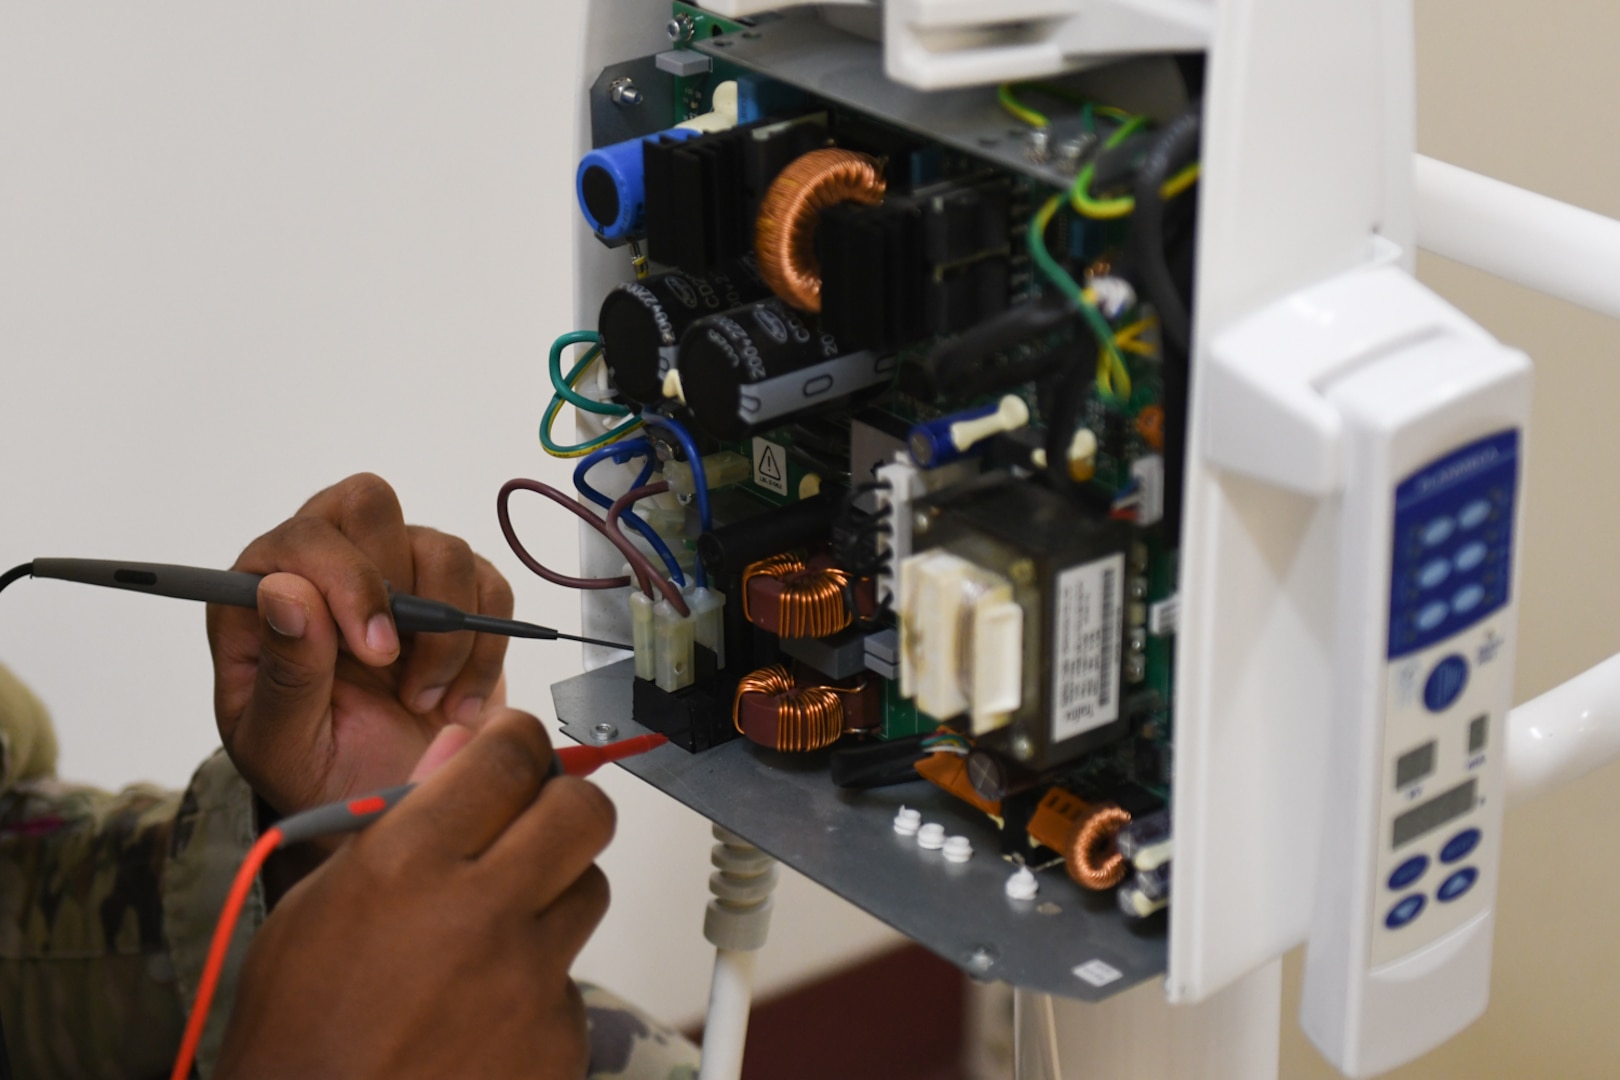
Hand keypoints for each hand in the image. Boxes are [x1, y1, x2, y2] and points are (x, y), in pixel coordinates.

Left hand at [207, 473, 515, 818]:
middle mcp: (329, 566)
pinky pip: (490, 585)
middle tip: (399, 662)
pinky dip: (486, 649)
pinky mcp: (457, 596)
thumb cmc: (318, 773)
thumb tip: (282, 591)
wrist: (384, 804)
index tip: (377, 654)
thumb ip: (281, 674)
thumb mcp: (280, 746)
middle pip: (369, 501)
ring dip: (448, 635)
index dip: (348, 581)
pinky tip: (457, 700)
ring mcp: (399, 574)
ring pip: (443, 548)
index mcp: (263, 592)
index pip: (305, 536)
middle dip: (400, 586)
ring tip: (425, 701)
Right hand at [214, 710, 612, 1079]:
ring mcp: (528, 981)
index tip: (514, 748)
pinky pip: (570, 979)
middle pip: (584, 811)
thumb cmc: (300, 1032)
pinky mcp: (558, 1038)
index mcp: (409, 866)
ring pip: (589, 890)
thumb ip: (398, 818)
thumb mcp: (316, 905)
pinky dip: (537, 983)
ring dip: (551, 894)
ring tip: (488, 932)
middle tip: (532, 819)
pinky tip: (483, 1007)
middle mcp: (480, 915)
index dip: (519, 741)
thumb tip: (461, 748)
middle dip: (562, 802)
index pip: (512, 756)